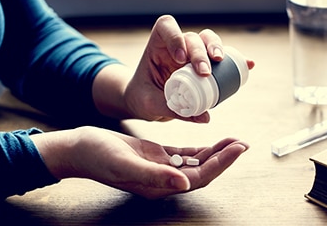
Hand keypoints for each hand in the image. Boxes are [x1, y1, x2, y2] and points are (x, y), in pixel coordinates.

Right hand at [32, 126, 248, 198]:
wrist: (83, 148)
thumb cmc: (99, 157)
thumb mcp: (125, 164)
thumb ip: (154, 176)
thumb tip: (184, 184)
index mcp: (159, 185)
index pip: (199, 177)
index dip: (221, 164)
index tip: (238, 148)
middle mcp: (164, 179)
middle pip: (202, 171)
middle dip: (224, 157)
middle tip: (242, 143)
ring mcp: (160, 168)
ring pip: (195, 162)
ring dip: (214, 152)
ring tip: (232, 140)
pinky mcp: (156, 156)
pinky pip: (183, 155)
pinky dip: (198, 149)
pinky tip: (209, 143)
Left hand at [124, 15, 253, 122]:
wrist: (146, 102)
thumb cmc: (143, 98)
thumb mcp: (150, 104)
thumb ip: (171, 109)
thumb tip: (205, 117)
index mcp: (157, 48)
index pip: (166, 28)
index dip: (175, 36)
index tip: (179, 58)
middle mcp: (176, 47)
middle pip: (193, 37)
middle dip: (200, 52)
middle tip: (204, 72)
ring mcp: (191, 55)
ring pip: (208, 42)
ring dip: (217, 49)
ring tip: (222, 62)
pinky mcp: (202, 65)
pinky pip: (221, 59)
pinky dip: (234, 60)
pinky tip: (248, 65)